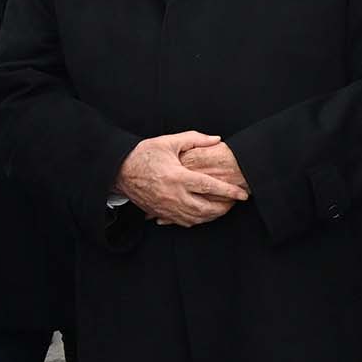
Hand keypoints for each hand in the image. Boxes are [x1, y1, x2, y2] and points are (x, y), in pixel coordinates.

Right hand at [118, 131, 245, 224]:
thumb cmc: (144, 154)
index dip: (229, 192)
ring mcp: (166, 207)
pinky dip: (197, 220)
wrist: (119, 169)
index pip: (210, 187)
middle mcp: (173, 195)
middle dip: (224, 208)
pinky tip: (204, 214)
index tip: (243, 194)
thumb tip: (217, 139)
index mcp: (178, 177)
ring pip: (195, 219)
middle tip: (235, 202)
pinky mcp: (160, 213)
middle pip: (205, 209)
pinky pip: (182, 222)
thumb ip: (195, 139)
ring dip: (212, 216)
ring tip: (223, 208)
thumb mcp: (169, 142)